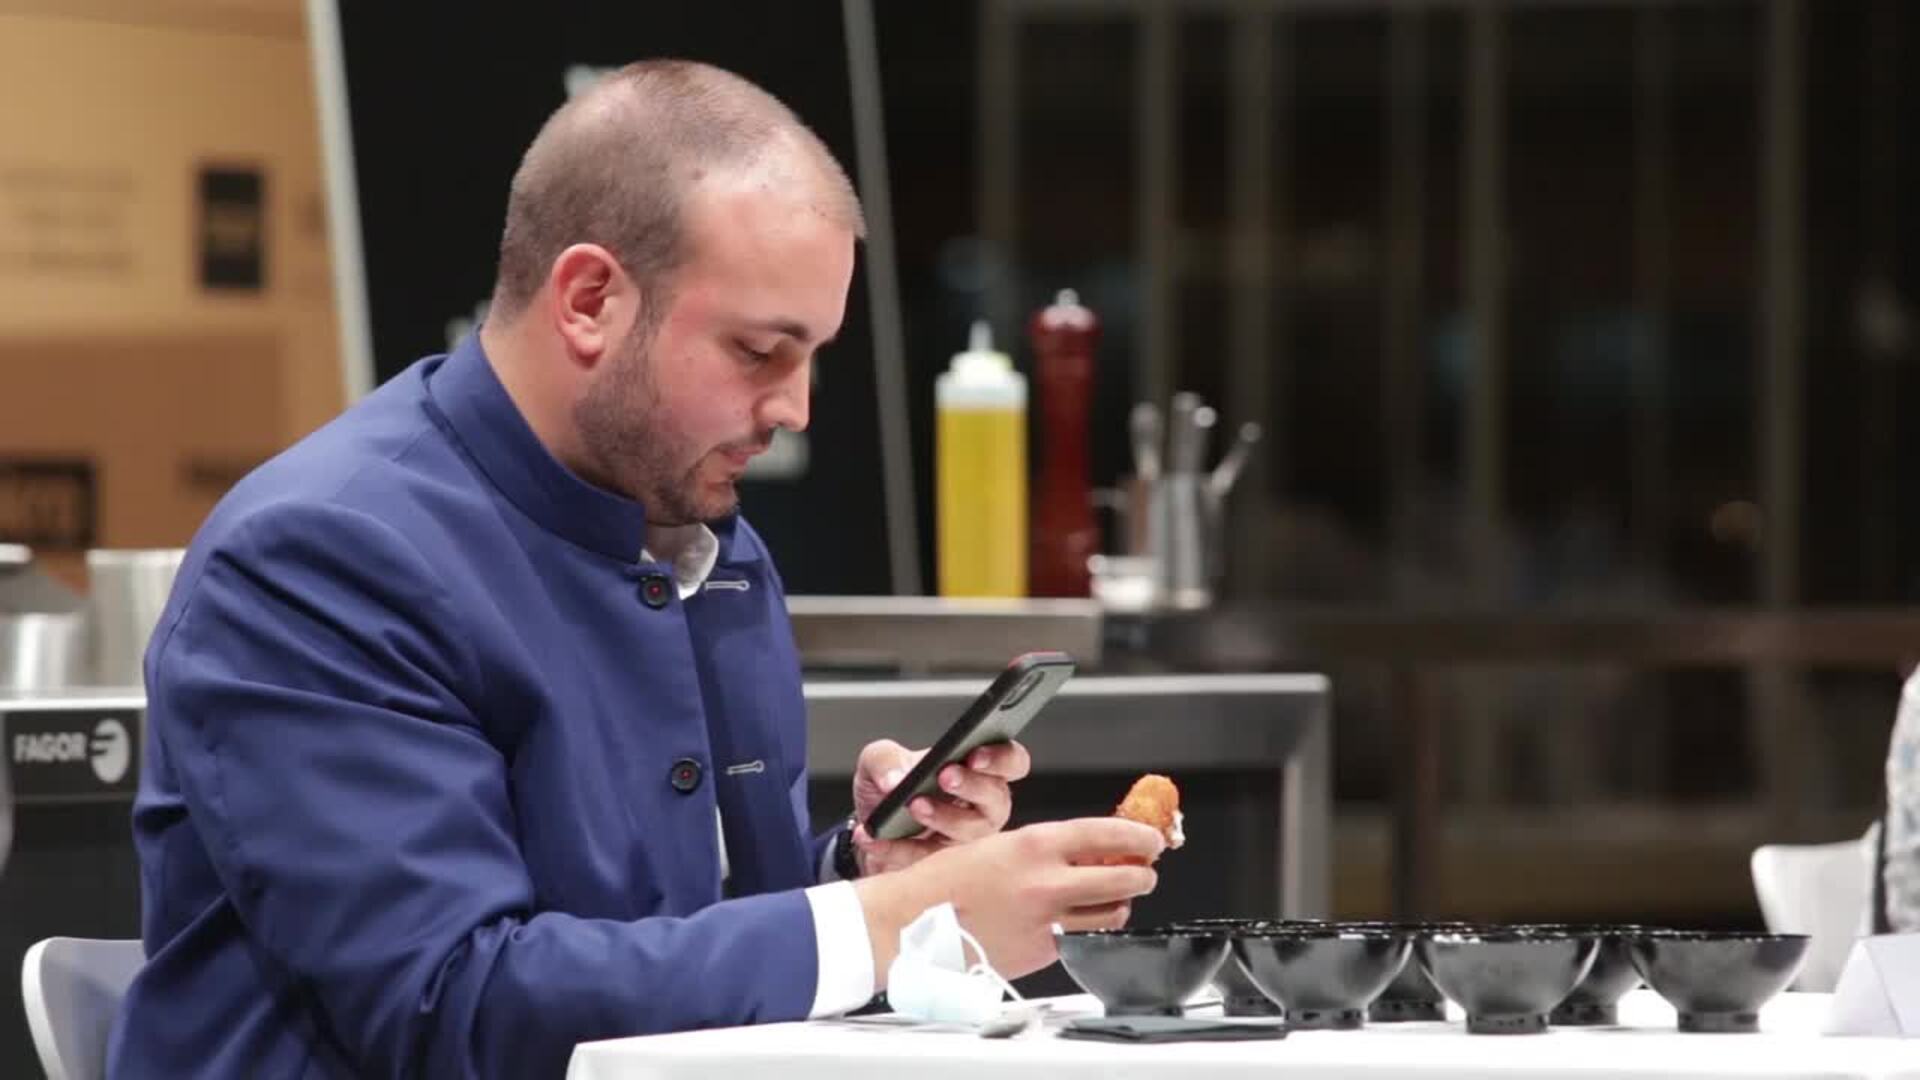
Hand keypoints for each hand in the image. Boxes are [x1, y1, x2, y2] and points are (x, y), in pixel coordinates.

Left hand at [849, 738, 1030, 874]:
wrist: (868, 830)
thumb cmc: (889, 788)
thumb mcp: (879, 762)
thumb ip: (885, 759)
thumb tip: (896, 779)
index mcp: (978, 771)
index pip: (1011, 761)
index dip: (1001, 758)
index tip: (974, 755)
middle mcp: (983, 807)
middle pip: (998, 798)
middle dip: (973, 786)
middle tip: (944, 777)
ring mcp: (968, 841)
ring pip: (970, 833)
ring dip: (942, 817)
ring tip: (912, 805)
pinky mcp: (946, 870)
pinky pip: (929, 860)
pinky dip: (898, 848)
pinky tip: (874, 836)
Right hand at [855, 817, 1165, 981]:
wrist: (913, 924)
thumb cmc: (944, 882)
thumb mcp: (998, 845)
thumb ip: (1044, 849)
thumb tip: (1085, 849)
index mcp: (1036, 845)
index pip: (1109, 834)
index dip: (1140, 836)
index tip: (1152, 840)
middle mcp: (1047, 882)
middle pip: (1125, 878)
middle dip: (1143, 874)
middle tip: (1143, 872)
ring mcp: (1047, 921)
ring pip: (1111, 915)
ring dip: (1119, 905)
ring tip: (1110, 899)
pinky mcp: (1041, 952)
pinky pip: (1079, 940)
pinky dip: (1082, 931)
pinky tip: (1069, 923)